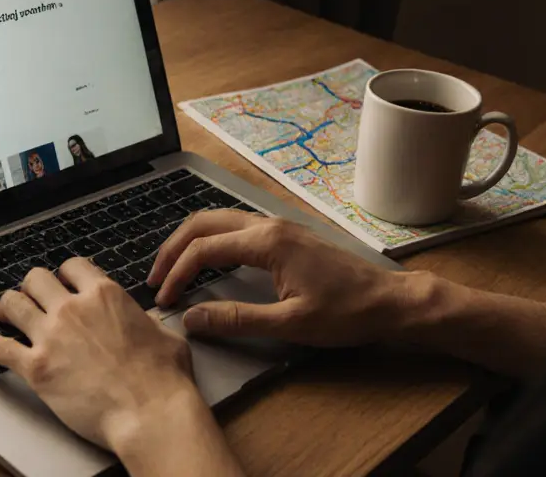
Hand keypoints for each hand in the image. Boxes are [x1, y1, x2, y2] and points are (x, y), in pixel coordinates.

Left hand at [0, 258, 199, 449]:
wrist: (150, 413)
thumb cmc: (163, 379)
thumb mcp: (164, 335)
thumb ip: (146, 321)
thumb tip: (146, 321)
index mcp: (104, 295)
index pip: (72, 266)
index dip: (65, 275)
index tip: (63, 284)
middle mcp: (73, 309)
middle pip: (35, 279)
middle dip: (33, 288)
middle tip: (32, 299)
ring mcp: (52, 337)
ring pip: (12, 303)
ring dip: (7, 308)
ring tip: (6, 315)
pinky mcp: (37, 368)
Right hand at [148, 210, 409, 345]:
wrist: (391, 301)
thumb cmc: (347, 313)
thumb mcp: (291, 324)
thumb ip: (238, 320)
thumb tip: (192, 319)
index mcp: (266, 241)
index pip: (203, 250)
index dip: (176, 274)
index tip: (164, 301)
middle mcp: (268, 224)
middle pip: (204, 223)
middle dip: (173, 249)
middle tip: (154, 280)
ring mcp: (278, 226)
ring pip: (219, 221)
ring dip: (190, 241)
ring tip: (172, 269)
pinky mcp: (286, 235)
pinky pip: (235, 227)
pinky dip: (210, 240)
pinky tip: (206, 261)